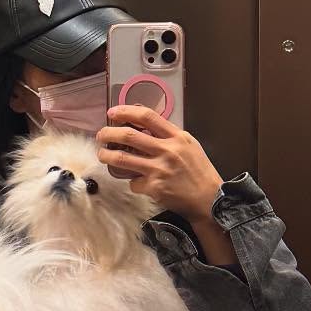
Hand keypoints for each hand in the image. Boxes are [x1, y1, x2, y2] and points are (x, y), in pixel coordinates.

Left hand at [98, 104, 223, 225]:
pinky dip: (132, 182)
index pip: (147, 117)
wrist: (209, 198)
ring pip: (121, 159)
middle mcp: (167, 151)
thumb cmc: (199, 170)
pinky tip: (138, 182)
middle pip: (128, 136)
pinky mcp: (154, 188)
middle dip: (108, 133)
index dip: (126, 111)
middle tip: (101, 135)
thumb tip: (142, 122)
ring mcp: (158, 170)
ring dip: (106, 156)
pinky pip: (132, 182)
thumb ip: (167, 134)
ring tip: (103, 155)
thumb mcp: (189, 145)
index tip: (112, 112)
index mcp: (176, 137)